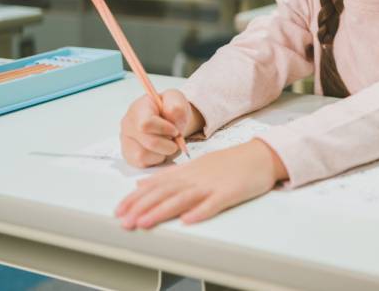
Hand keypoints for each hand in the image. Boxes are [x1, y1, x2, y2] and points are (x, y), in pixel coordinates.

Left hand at [115, 139, 287, 228]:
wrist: (260, 155)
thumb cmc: (229, 163)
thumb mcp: (196, 165)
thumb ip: (169, 175)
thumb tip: (141, 183)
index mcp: (187, 171)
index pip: (156, 185)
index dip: (136, 198)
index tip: (119, 210)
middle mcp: (196, 177)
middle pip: (166, 192)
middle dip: (142, 207)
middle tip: (125, 221)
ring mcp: (213, 184)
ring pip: (184, 198)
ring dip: (162, 211)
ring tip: (145, 223)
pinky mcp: (230, 192)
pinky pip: (214, 203)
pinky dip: (201, 211)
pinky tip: (188, 220)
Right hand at [120, 89, 204, 167]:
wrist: (168, 120)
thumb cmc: (170, 109)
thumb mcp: (176, 99)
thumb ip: (176, 105)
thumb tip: (172, 116)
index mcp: (138, 109)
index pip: (146, 124)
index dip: (164, 130)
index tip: (175, 130)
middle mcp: (127, 125)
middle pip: (149, 143)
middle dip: (168, 144)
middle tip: (174, 138)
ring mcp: (126, 142)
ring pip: (144, 156)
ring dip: (163, 152)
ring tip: (167, 143)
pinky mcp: (129, 156)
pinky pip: (144, 164)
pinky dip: (158, 159)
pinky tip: (161, 150)